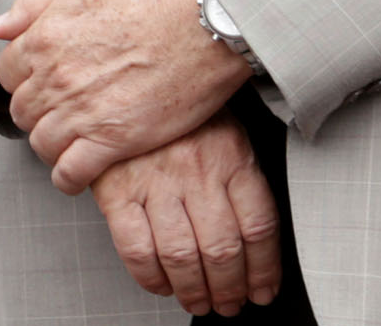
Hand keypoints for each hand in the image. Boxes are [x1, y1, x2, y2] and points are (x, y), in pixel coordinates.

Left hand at [0, 0, 248, 190]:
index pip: (9, 73)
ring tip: (68, 144)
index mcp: (43, 39)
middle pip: (23, 110)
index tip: (42, 86)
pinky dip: (67, 179)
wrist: (201, 20)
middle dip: (36, 114)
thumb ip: (33, 4)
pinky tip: (76, 177)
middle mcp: (55, 78)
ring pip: (41, 143)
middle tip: (57, 115)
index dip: (25, 81)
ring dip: (50, 146)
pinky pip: (72, 172)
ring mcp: (82, 111)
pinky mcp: (115, 139)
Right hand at [91, 112, 284, 315]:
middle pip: (223, 250)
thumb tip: (257, 240)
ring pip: (183, 256)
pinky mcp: (116, 190)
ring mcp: (154, 182)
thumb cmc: (176, 113)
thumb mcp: (223, 129)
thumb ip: (241, 176)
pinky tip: (160, 283)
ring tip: (198, 301)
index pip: (259, 228)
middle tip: (229, 303)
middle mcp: (196, 171)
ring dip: (194, 291)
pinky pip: (136, 248)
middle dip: (230, 289)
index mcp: (230, 156)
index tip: (262, 289)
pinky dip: (150, 277)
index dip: (265, 270)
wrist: (119, 76)